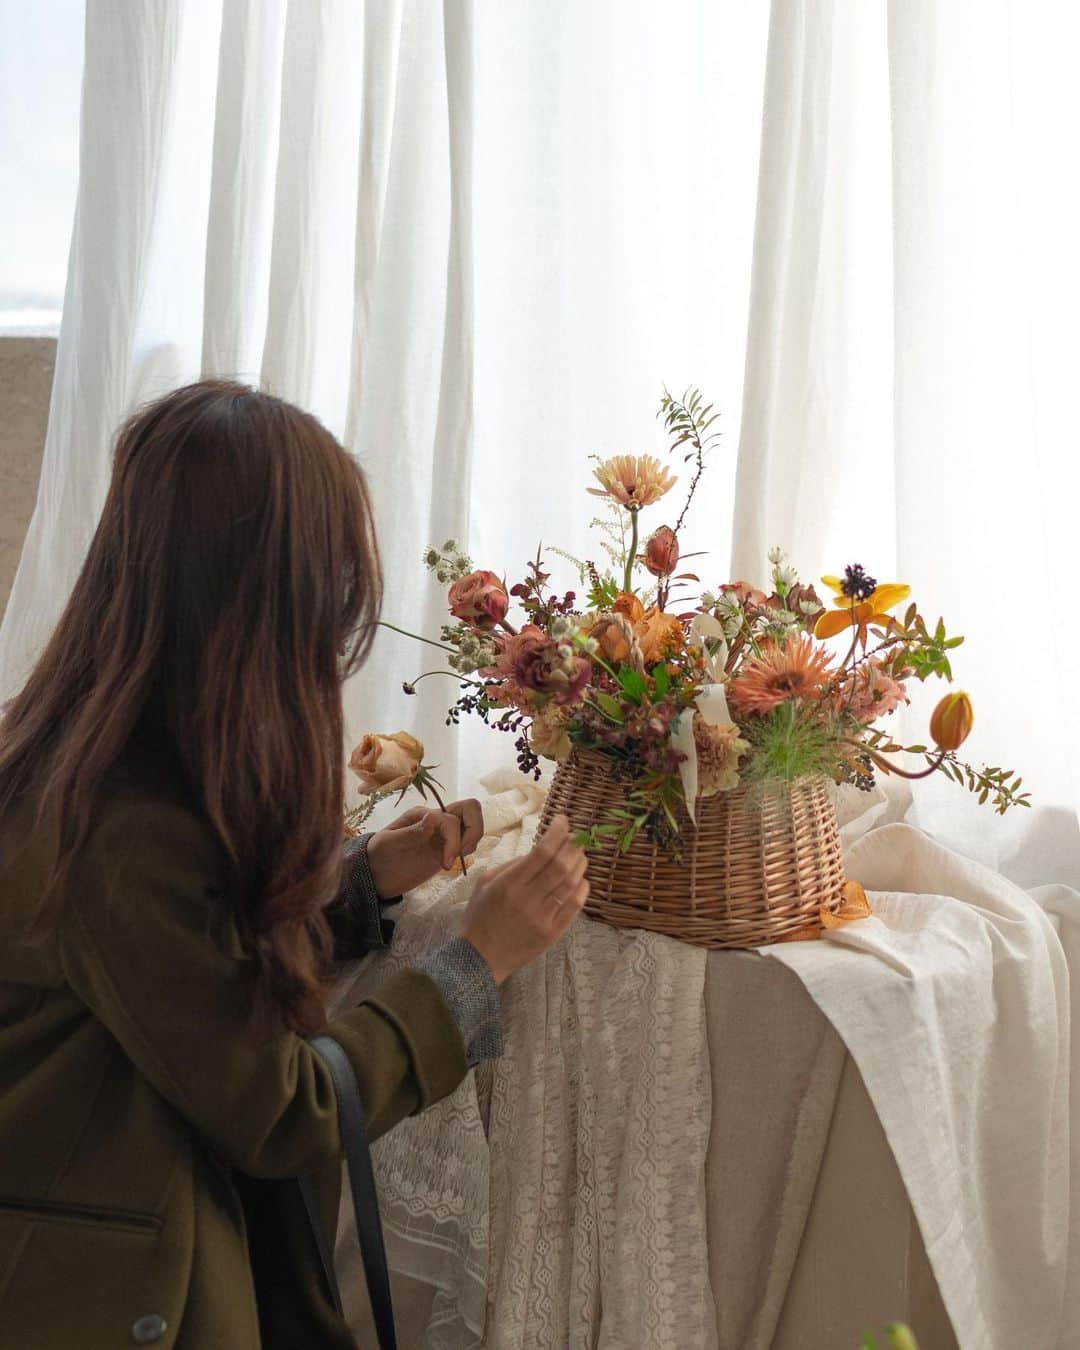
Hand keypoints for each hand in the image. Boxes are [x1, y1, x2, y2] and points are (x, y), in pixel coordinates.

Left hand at [365, 799, 484, 898]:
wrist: (375, 875)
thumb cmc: (378, 855)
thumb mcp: (389, 843)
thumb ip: (412, 831)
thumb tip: (433, 817)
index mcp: (423, 815)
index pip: (450, 819)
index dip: (453, 839)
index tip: (445, 863)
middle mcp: (436, 820)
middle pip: (471, 809)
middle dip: (474, 831)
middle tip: (460, 854)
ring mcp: (443, 834)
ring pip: (472, 825)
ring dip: (471, 842)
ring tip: (452, 861)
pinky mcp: (447, 848)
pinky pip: (467, 842)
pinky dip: (467, 851)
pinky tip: (450, 864)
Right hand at [460, 814, 587, 984]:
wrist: (479, 959)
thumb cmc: (479, 917)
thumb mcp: (485, 883)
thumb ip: (512, 864)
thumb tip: (540, 849)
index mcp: (509, 884)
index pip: (542, 851)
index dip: (557, 832)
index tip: (563, 820)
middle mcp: (528, 899)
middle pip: (562, 864)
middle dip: (573, 845)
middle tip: (575, 836)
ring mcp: (542, 918)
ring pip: (572, 883)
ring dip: (580, 864)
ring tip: (579, 854)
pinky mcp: (552, 933)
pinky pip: (575, 905)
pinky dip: (582, 888)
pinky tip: (581, 879)